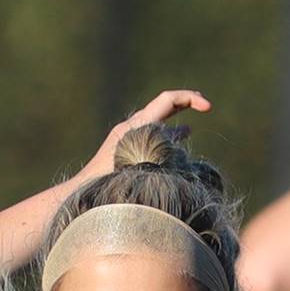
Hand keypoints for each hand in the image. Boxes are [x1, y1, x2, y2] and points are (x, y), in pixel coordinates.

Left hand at [84, 90, 212, 176]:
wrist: (80, 192)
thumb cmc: (105, 184)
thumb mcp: (136, 167)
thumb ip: (158, 151)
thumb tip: (185, 138)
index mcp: (136, 127)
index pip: (167, 100)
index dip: (189, 98)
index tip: (208, 108)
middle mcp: (133, 127)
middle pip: (164, 105)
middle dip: (186, 102)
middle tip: (206, 106)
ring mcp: (129, 137)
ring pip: (160, 121)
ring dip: (178, 118)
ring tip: (196, 117)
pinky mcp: (127, 149)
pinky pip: (153, 135)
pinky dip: (169, 134)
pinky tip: (182, 137)